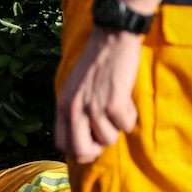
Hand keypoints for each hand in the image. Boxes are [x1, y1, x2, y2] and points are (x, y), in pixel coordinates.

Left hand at [55, 27, 142, 162]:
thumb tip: (82, 138)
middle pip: (82, 152)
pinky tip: (125, 99)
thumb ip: (73, 112)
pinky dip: (130, 116)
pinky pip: (126, 126)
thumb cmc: (96, 65)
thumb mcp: (74, 90)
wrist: (111, 40)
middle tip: (107, 132)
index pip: (61, 145)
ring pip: (109, 140)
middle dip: (98, 148)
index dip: (78, 150)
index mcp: (61, 107)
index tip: (91, 143)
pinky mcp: (113, 103)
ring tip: (117, 105)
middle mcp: (73, 110)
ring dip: (117, 126)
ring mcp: (93, 107)